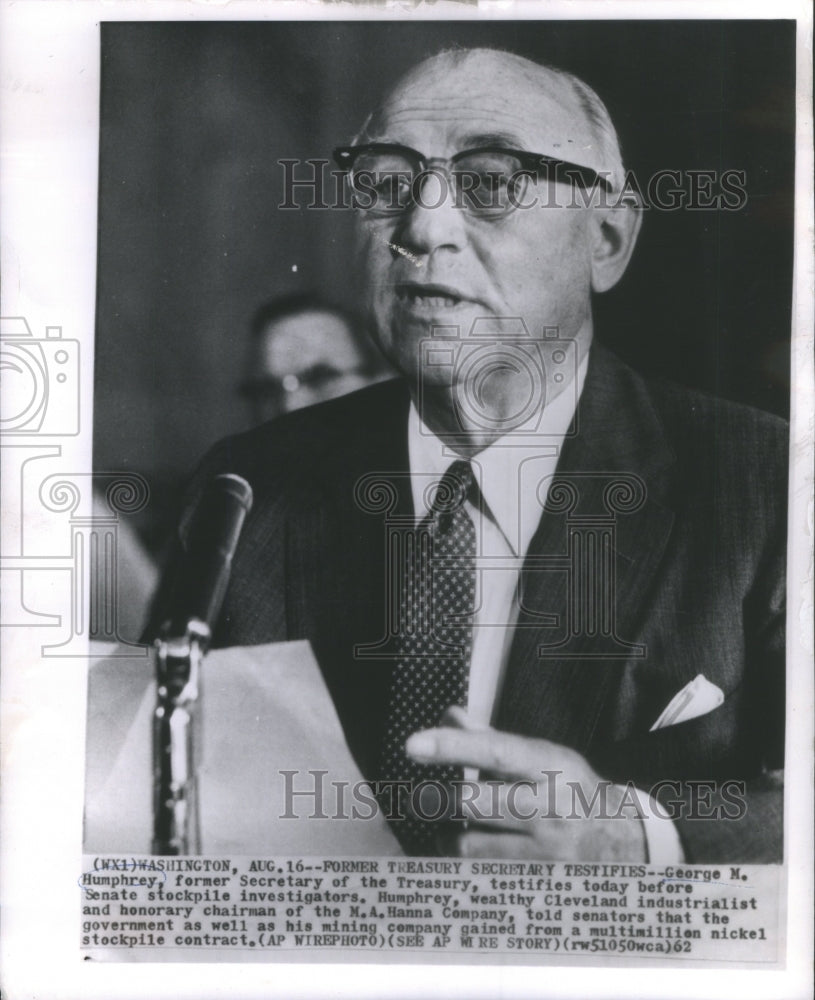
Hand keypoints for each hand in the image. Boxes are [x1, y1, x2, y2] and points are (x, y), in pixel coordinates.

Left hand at [406, 707, 646, 859]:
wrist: (622, 842)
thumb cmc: (571, 790)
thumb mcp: (542, 757)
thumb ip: (491, 740)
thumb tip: (448, 716)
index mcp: (549, 766)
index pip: (494, 750)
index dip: (451, 746)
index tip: (413, 745)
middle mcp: (548, 807)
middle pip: (473, 802)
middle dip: (437, 800)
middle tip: (419, 798)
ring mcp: (545, 850)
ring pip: (469, 844)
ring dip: (448, 837)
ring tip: (451, 830)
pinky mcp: (538, 882)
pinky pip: (481, 875)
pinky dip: (466, 865)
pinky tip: (471, 855)